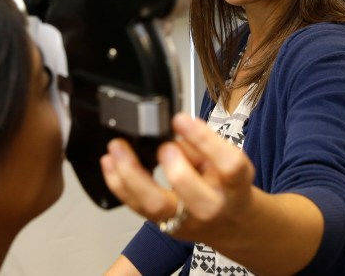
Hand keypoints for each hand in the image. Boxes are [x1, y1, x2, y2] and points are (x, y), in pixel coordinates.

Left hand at [100, 112, 254, 244]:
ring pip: (155, 205)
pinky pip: (135, 206)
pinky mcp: (162, 224)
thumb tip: (172, 128)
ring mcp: (184, 219)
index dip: (205, 141)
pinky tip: (109, 162)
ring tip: (117, 149)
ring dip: (131, 174)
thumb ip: (202, 146)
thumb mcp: (226, 161)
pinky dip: (118, 183)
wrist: (230, 224)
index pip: (229, 165)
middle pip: (192, 195)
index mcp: (235, 185)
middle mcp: (211, 206)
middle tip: (161, 145)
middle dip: (174, 167)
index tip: (181, 119)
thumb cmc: (226, 185)